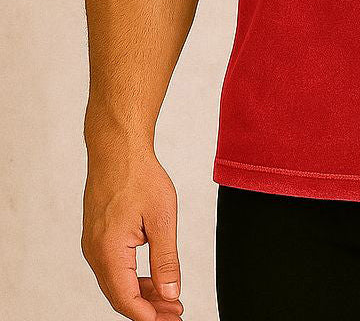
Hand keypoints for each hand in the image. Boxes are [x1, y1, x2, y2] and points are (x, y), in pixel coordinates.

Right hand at [81, 143, 184, 318]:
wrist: (117, 148)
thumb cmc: (139, 175)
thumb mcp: (162, 218)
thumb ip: (166, 259)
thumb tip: (169, 292)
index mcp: (109, 251)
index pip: (126, 299)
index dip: (148, 316)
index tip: (171, 320)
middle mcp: (95, 252)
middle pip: (119, 296)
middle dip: (147, 309)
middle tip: (174, 313)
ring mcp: (93, 245)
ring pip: (116, 283)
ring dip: (141, 295)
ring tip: (168, 299)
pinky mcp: (97, 237)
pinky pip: (113, 268)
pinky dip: (132, 278)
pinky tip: (152, 279)